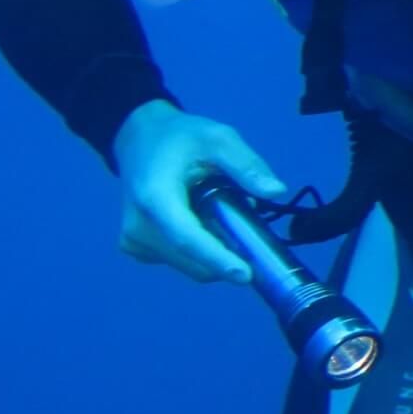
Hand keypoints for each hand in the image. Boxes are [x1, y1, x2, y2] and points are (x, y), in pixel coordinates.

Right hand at [111, 99, 292, 285]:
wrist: (139, 140)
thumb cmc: (180, 138)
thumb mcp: (218, 138)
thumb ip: (247, 165)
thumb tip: (277, 192)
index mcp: (154, 199)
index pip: (187, 239)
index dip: (217, 259)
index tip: (246, 275)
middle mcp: (138, 229)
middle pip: (193, 259)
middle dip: (228, 252)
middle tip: (249, 222)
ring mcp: (135, 243)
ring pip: (190, 264)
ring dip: (216, 249)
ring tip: (219, 210)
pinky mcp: (137, 249)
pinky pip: (182, 259)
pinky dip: (203, 248)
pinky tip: (202, 218)